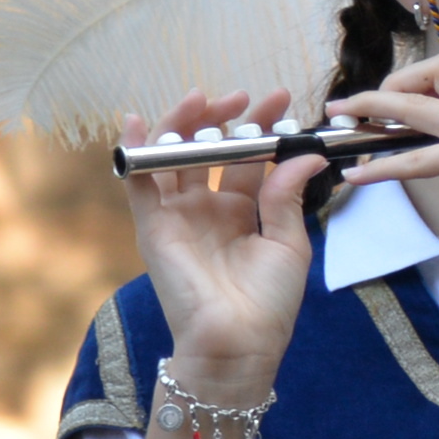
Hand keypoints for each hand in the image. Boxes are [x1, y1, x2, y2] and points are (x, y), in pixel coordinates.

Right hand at [120, 89, 324, 394]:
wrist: (238, 341)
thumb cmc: (269, 302)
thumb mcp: (288, 243)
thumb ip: (287, 197)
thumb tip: (304, 153)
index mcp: (242, 212)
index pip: (247, 159)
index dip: (261, 128)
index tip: (282, 100)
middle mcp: (207, 209)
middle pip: (207, 150)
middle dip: (224, 119)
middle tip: (245, 97)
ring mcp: (177, 215)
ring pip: (173, 157)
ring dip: (184, 124)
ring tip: (205, 99)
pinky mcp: (152, 226)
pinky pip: (137, 181)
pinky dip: (134, 150)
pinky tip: (134, 121)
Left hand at [326, 52, 438, 296]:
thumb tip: (430, 143)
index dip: (429, 75)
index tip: (405, 99)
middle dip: (397, 79)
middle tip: (372, 106)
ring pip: (417, 104)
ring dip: (372, 105)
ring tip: (342, 116)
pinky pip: (414, 156)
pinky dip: (379, 166)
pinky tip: (359, 176)